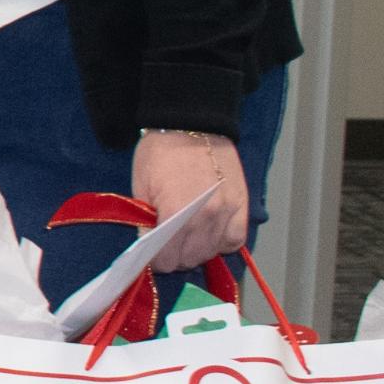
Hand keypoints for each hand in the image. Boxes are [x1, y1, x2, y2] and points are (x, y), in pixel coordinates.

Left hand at [133, 128, 247, 269]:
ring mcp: (226, 212)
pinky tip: (210, 232)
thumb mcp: (141, 186)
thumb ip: (146, 220)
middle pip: (189, 259)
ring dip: (197, 250)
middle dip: (174, 256)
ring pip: (211, 253)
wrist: (192, 124)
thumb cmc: (160, 152)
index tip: (152, 253)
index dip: (155, 260)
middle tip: (167, 243)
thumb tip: (149, 247)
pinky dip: (221, 242)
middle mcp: (204, 218)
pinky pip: (234, 241)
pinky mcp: (242, 206)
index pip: (165, 259)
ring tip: (187, 235)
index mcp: (175, 212)